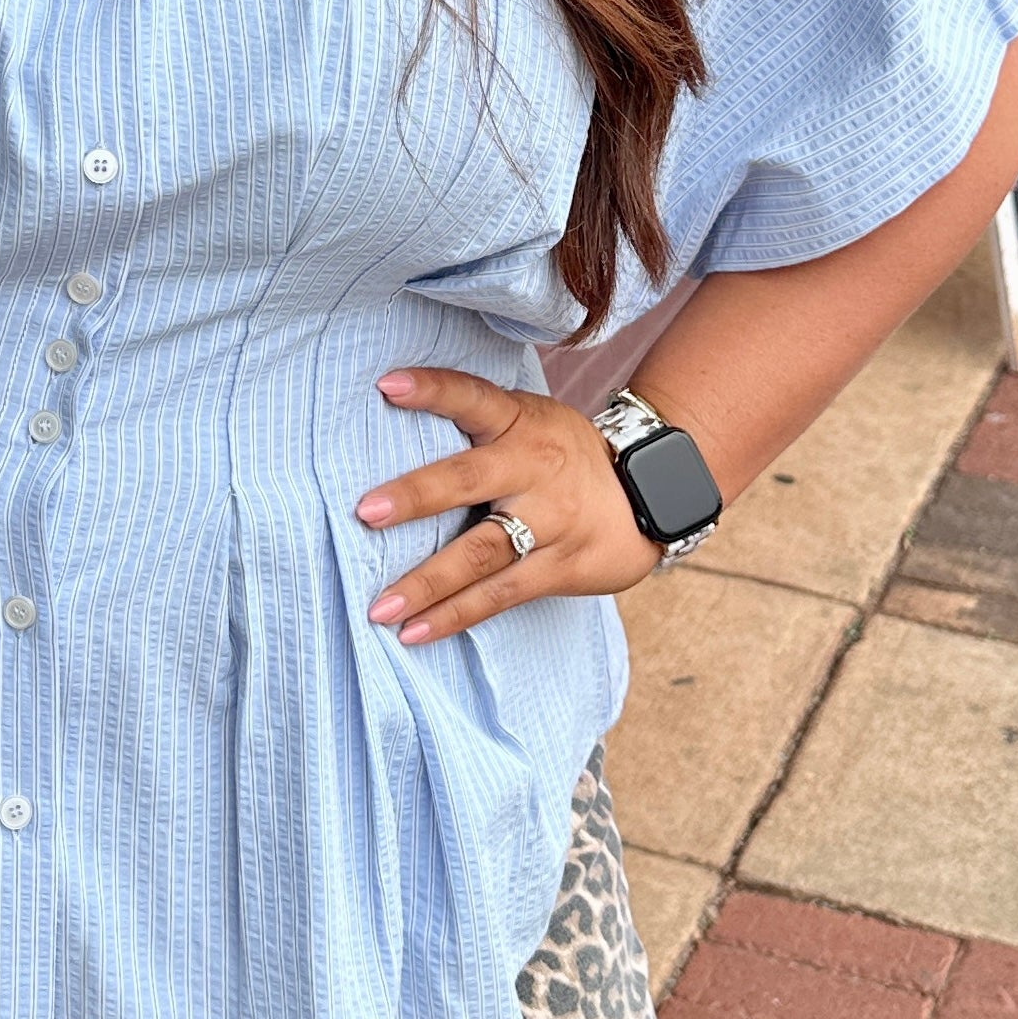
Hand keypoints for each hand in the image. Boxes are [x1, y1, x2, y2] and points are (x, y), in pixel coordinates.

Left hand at [355, 369, 663, 642]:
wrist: (651, 494)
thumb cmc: (564, 453)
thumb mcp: (532, 419)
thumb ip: (480, 422)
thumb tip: (391, 414)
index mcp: (520, 422)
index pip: (472, 397)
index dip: (433, 389)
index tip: (387, 386)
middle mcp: (532, 467)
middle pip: (469, 480)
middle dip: (417, 496)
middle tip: (366, 512)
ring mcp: (549, 521)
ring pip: (480, 553)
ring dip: (427, 582)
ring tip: (380, 606)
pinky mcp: (559, 567)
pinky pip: (499, 595)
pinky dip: (454, 615)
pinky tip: (414, 632)